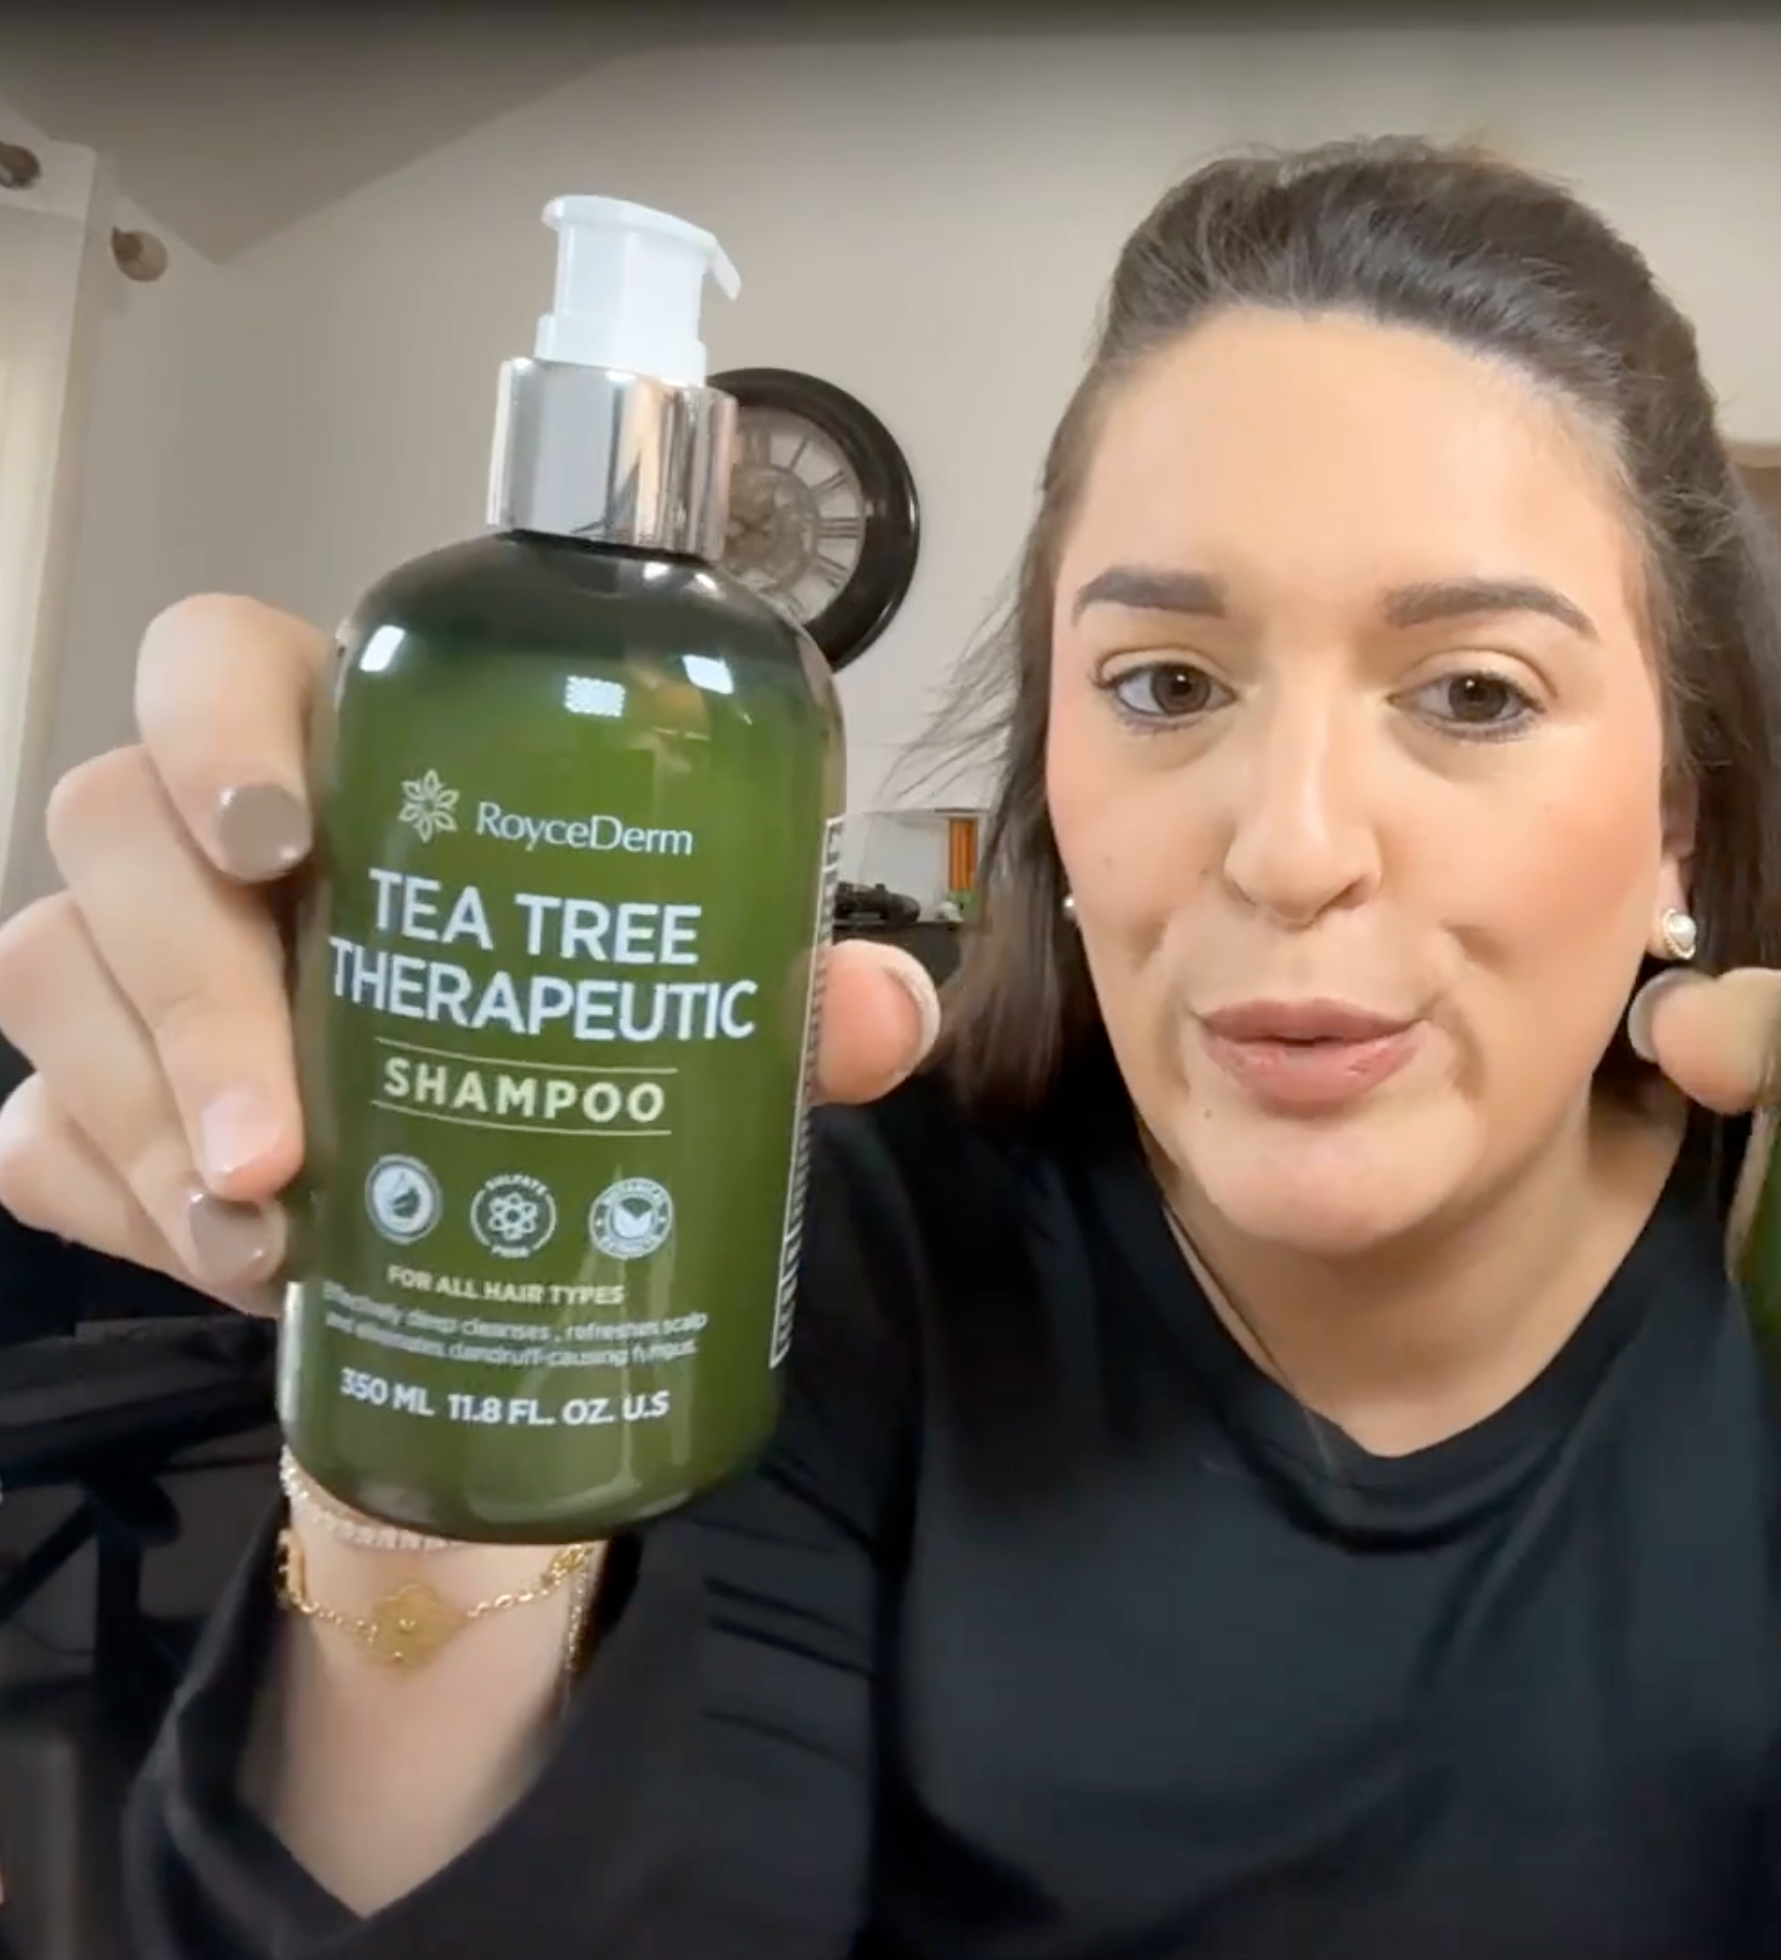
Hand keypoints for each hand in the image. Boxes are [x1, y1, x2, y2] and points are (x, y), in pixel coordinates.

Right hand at [0, 595, 940, 1304]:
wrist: (498, 1181)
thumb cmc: (576, 1009)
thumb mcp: (698, 995)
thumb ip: (791, 992)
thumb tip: (884, 1012)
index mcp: (350, 745)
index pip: (217, 660)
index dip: (218, 725)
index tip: (283, 840)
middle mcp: (205, 833)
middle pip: (112, 834)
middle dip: (190, 998)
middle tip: (287, 1148)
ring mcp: (122, 962)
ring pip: (53, 982)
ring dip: (150, 1121)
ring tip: (273, 1243)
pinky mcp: (85, 1097)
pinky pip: (40, 1140)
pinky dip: (120, 1209)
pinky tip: (233, 1269)